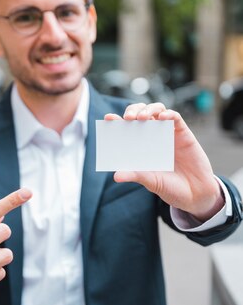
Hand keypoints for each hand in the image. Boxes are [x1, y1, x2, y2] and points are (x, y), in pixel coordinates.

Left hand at [104, 103, 223, 220]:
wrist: (195, 195)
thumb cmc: (170, 187)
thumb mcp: (150, 182)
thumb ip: (135, 175)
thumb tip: (116, 176)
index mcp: (141, 145)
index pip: (126, 127)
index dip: (117, 121)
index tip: (108, 118)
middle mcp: (153, 136)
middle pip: (140, 113)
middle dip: (133, 110)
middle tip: (128, 119)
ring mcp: (168, 133)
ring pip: (157, 110)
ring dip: (148, 109)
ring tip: (142, 117)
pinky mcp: (183, 133)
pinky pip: (175, 117)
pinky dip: (168, 114)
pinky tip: (163, 117)